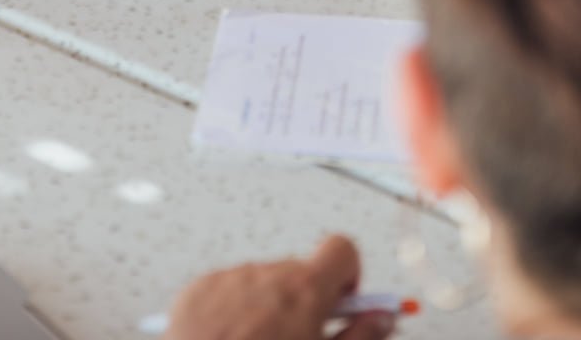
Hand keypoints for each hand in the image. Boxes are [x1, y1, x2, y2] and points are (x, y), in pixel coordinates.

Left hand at [166, 235, 393, 339]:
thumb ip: (359, 337)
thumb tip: (382, 318)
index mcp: (303, 290)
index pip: (342, 249)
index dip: (348, 275)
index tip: (343, 303)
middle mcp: (266, 274)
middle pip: (301, 271)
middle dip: (307, 301)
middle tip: (301, 338)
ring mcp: (229, 279)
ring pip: (263, 281)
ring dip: (269, 307)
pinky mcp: (198, 289)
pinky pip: (227, 288)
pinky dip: (234, 310)